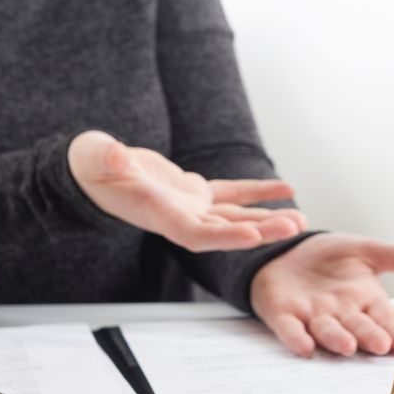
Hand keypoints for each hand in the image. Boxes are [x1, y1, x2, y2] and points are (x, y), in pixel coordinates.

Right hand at [68, 130, 306, 251]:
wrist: (94, 170)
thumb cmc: (92, 166)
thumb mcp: (95, 158)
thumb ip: (106, 159)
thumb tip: (114, 156)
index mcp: (158, 215)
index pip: (196, 235)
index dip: (225, 237)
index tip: (253, 236)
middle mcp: (179, 218)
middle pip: (226, 232)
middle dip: (260, 232)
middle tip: (293, 228)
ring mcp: (190, 207)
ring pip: (235, 217)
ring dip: (268, 219)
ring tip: (300, 219)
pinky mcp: (195, 192)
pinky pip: (233, 194)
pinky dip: (259, 192)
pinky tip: (287, 188)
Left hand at [251, 233, 393, 356]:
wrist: (286, 250)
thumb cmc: (330, 257)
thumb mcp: (369, 251)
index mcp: (366, 299)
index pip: (385, 316)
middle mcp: (342, 313)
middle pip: (358, 327)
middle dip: (369, 336)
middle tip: (380, 345)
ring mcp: (313, 316)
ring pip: (327, 330)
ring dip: (336, 339)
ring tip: (347, 345)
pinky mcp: (284, 315)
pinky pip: (290, 329)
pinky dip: (296, 338)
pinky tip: (304, 347)